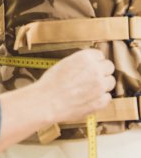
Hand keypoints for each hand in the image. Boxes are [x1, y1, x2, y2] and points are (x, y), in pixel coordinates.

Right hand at [0, 49, 115, 151]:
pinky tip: (88, 99)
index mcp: (85, 58)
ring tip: (88, 90)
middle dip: (101, 72)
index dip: (94, 61)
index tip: (89, 67)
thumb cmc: (50, 84)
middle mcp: (96, 70)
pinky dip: (100, 99)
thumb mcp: (63, 64)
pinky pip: (107, 97)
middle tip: (90, 78)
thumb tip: (87, 65)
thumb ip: (79, 63)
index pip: (100, 55)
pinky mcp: (100, 101)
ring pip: (110, 82)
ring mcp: (100, 86)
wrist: (46, 102)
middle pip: (109, 67)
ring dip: (102, 85)